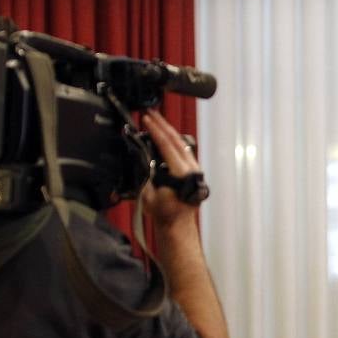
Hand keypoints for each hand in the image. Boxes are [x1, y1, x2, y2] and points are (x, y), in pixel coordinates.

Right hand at [139, 109, 203, 229]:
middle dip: (163, 125)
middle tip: (150, 112)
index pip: (168, 146)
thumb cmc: (163, 213)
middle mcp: (192, 170)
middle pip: (177, 141)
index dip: (156, 131)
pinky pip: (183, 151)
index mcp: (183, 174)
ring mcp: (195, 170)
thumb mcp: (147, 194)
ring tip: (156, 120)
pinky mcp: (194, 172)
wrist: (177, 225)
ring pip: (182, 144)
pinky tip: (164, 135)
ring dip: (168, 131)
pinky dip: (173, 141)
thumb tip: (142, 156)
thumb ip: (145, 174)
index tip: (146, 119)